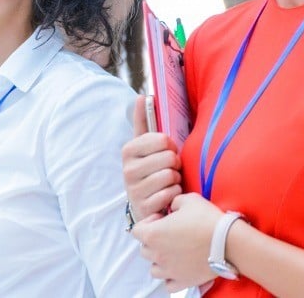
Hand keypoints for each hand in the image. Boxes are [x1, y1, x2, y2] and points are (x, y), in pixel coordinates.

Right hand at [122, 96, 181, 220]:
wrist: (143, 203)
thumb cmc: (150, 169)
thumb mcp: (145, 146)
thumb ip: (144, 121)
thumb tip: (143, 96)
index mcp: (129, 150)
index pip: (161, 140)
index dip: (171, 146)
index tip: (167, 151)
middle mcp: (127, 169)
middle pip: (169, 158)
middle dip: (175, 164)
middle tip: (169, 168)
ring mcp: (134, 190)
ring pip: (170, 176)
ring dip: (176, 180)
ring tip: (169, 182)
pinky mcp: (144, 207)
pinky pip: (171, 195)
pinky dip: (174, 195)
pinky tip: (167, 196)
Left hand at [132, 193, 223, 291]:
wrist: (228, 241)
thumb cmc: (206, 219)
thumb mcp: (187, 199)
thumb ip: (173, 202)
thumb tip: (172, 207)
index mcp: (153, 234)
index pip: (136, 231)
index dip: (148, 222)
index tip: (162, 219)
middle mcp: (157, 255)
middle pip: (144, 250)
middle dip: (153, 241)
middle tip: (170, 234)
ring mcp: (169, 270)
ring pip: (154, 269)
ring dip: (160, 261)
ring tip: (174, 252)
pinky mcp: (183, 281)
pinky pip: (169, 284)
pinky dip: (171, 277)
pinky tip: (180, 268)